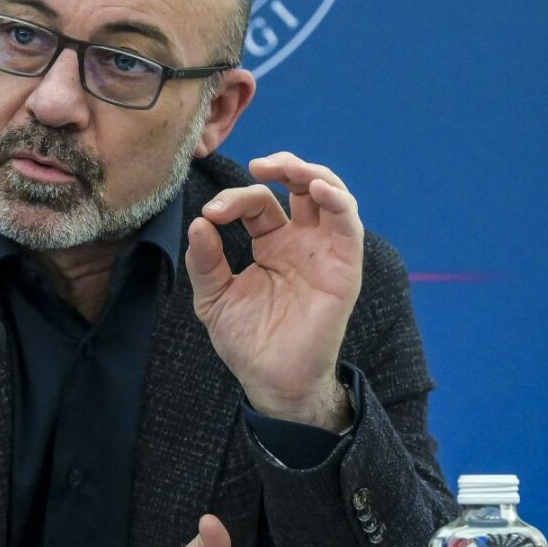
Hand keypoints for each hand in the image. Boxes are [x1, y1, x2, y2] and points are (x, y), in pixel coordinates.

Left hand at [185, 153, 363, 431]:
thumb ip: (205, 262)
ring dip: (312, 173)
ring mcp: (325, 252)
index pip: (259, 203)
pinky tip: (315, 189)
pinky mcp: (344, 268)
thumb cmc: (247, 342)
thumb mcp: (213, 298)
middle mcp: (301, 242)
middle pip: (301, 186)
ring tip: (286, 168)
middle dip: (283, 166)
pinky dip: (337, 200)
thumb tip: (198, 223)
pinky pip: (348, 226)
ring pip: (330, 195)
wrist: (273, 381)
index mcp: (272, 244)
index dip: (234, 199)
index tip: (211, 215)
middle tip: (257, 164)